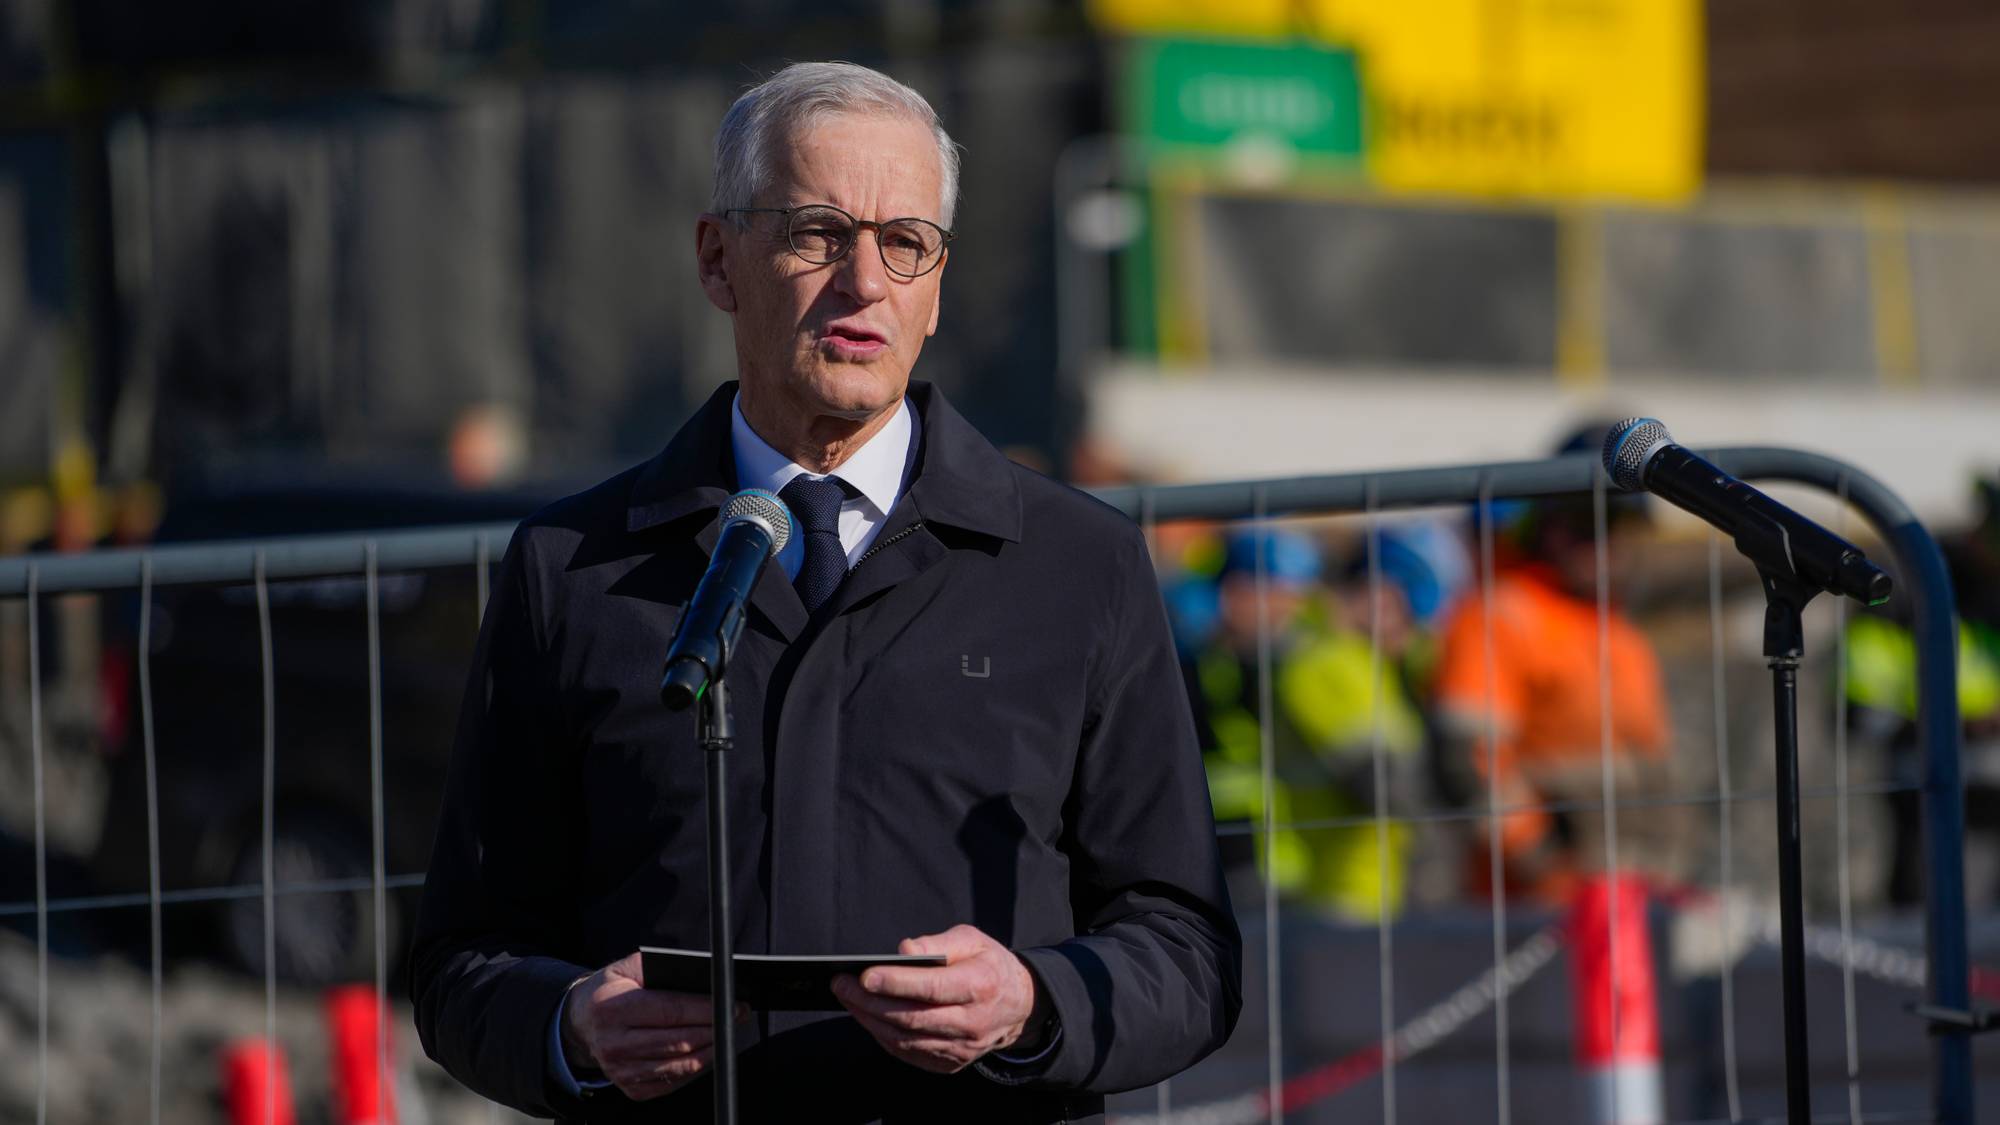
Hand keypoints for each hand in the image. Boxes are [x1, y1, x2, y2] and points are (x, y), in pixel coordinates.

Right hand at [560, 951, 742, 1100]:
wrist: (582, 1022)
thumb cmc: (611, 991)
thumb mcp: (628, 968)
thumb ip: (661, 968)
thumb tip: (704, 978)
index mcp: (612, 1009)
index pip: (670, 1011)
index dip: (706, 1009)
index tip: (733, 1004)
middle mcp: (614, 1044)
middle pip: (679, 1041)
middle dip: (716, 1029)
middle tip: (737, 1016)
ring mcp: (621, 1071)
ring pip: (680, 1064)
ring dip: (711, 1049)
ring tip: (727, 1032)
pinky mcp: (631, 1088)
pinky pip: (674, 1081)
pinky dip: (696, 1067)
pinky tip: (706, 1050)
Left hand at [832, 923, 1037, 1073]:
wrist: (1018, 1005)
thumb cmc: (989, 965)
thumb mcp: (972, 940)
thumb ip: (938, 943)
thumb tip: (903, 950)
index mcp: (980, 985)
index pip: (932, 988)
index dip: (897, 983)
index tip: (864, 974)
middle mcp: (972, 1022)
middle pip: (912, 1018)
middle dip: (870, 1002)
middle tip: (841, 984)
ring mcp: (961, 1047)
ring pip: (906, 1039)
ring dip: (870, 1020)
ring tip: (847, 998)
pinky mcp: (950, 1063)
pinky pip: (909, 1052)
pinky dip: (883, 1036)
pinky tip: (866, 1017)